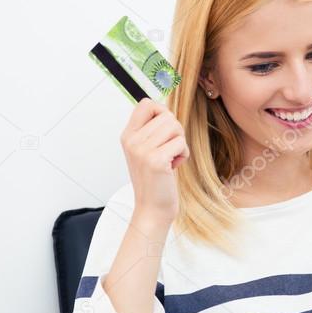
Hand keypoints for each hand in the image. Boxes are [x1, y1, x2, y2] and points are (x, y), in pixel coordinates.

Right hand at [120, 98, 189, 224]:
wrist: (152, 209)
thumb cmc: (155, 180)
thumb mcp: (146, 151)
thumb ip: (152, 131)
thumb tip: (168, 110)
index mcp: (128, 136)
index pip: (145, 104)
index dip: (162, 111)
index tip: (166, 129)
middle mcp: (132, 141)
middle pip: (166, 115)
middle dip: (176, 131)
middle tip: (170, 149)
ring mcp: (142, 151)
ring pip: (175, 126)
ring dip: (180, 142)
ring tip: (172, 157)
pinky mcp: (156, 161)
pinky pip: (181, 143)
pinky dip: (184, 154)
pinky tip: (174, 167)